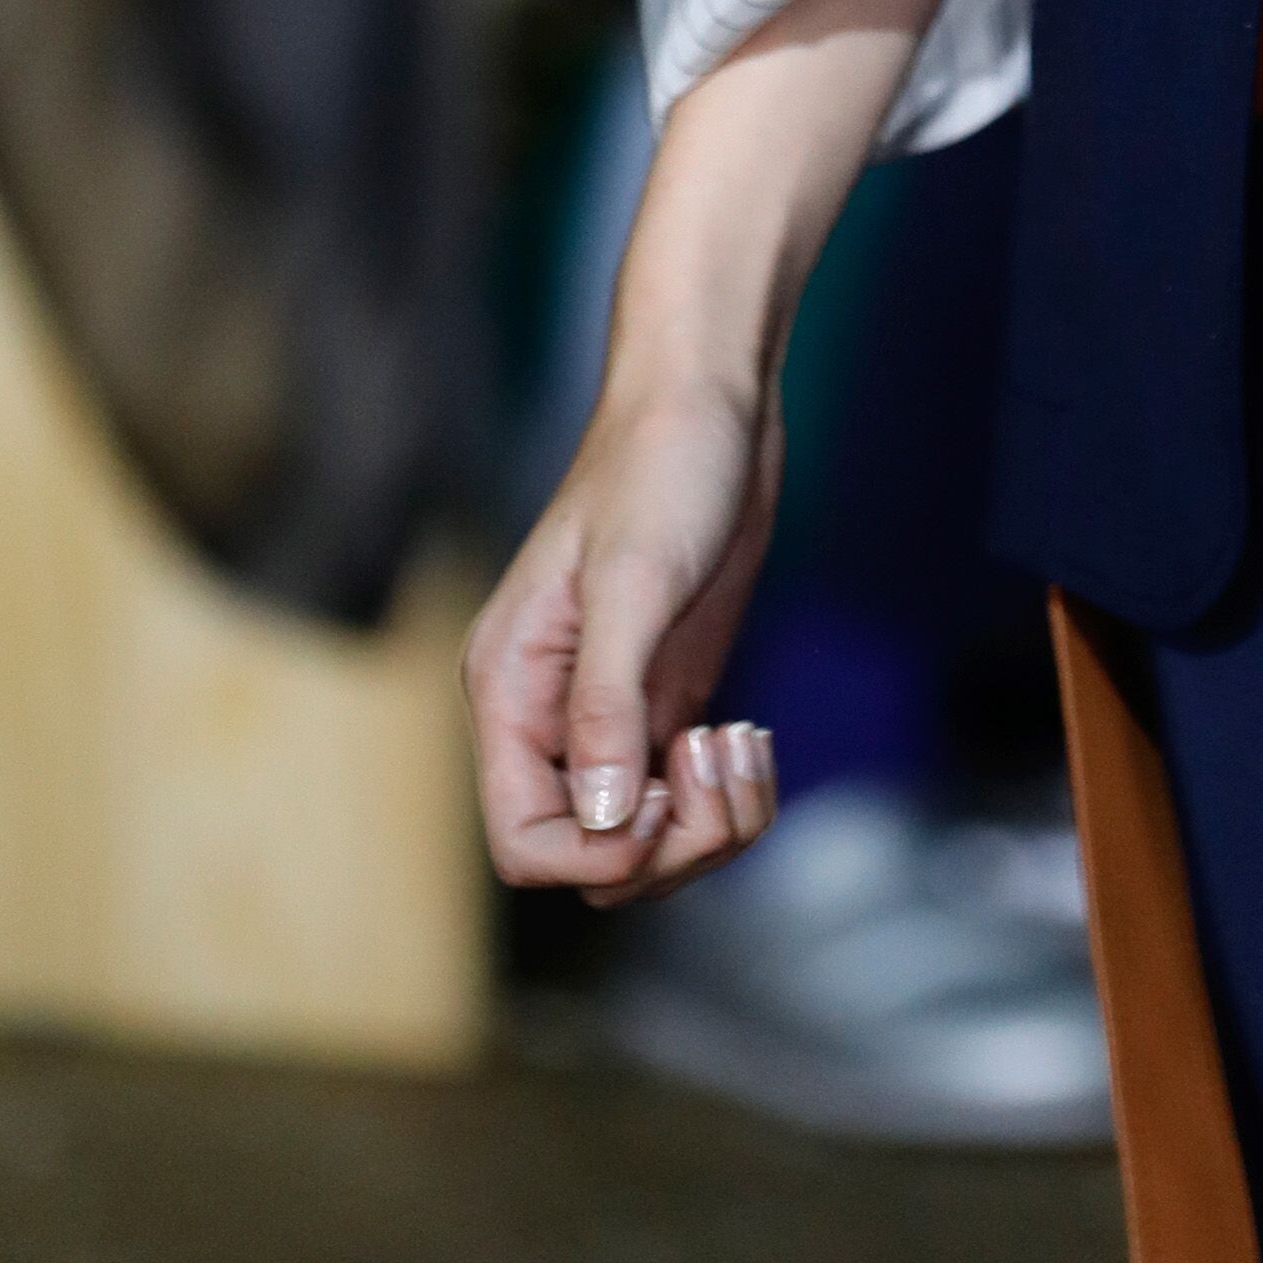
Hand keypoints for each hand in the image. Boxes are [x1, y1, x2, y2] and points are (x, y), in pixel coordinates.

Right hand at [466, 368, 787, 899]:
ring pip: (646, 845)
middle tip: (716, 756)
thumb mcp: (632, 581)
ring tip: (742, 746)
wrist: (710, 403)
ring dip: (707, 827)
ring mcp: (613, 716)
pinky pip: (686, 804)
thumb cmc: (658, 468)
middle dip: (667, 843)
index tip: (661, 797)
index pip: (523, 842)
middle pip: (592, 860)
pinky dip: (727, 798)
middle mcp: (552, 720)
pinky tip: (752, 741)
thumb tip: (601, 816)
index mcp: (511, 695)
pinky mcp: (665, 703)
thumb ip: (606, 702)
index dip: (594, 854)